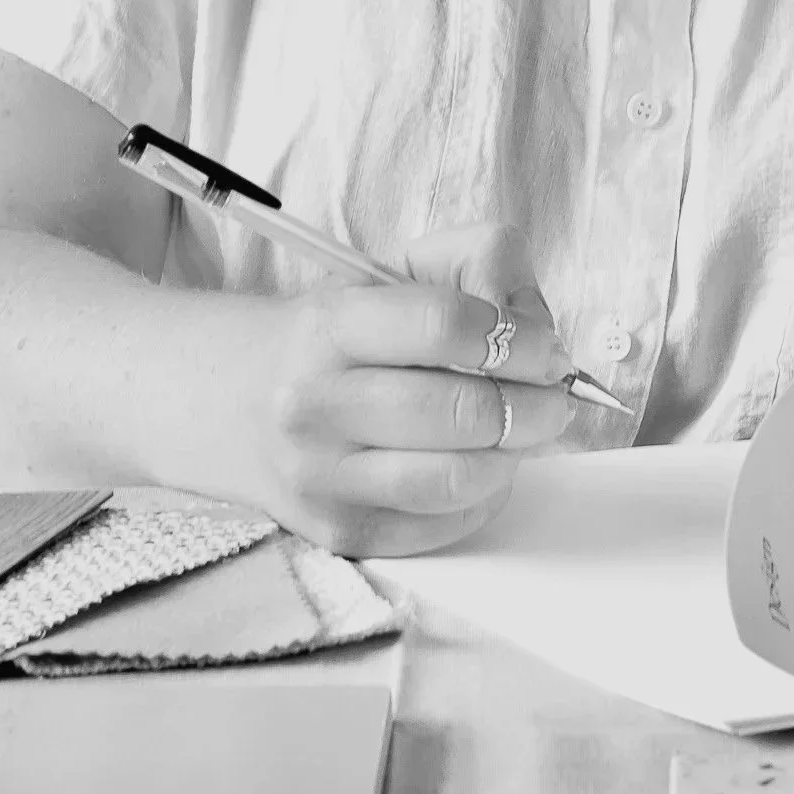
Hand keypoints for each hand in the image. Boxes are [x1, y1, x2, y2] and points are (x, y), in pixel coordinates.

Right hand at [239, 222, 575, 555]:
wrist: (239, 403)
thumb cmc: (342, 335)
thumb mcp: (396, 272)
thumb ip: (477, 262)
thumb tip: (533, 321)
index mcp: (330, 324)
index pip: (442, 325)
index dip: (517, 337)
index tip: (547, 348)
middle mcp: (315, 404)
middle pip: (460, 410)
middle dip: (534, 404)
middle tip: (553, 396)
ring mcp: (322, 476)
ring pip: (457, 477)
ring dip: (514, 454)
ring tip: (522, 431)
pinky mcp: (339, 531)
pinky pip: (442, 524)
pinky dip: (484, 496)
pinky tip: (482, 465)